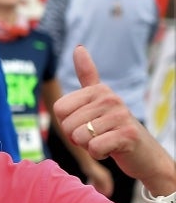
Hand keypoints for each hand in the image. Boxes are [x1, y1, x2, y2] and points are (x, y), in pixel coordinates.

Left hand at [53, 46, 169, 190]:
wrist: (144, 153)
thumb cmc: (114, 128)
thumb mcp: (99, 101)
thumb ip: (88, 76)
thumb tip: (78, 47)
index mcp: (99, 90)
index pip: (59, 109)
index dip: (67, 123)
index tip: (86, 123)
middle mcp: (110, 98)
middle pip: (67, 125)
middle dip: (77, 137)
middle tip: (97, 135)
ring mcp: (121, 115)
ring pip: (79, 137)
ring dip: (88, 146)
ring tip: (105, 141)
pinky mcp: (127, 134)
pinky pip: (94, 148)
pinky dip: (99, 154)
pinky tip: (112, 150)